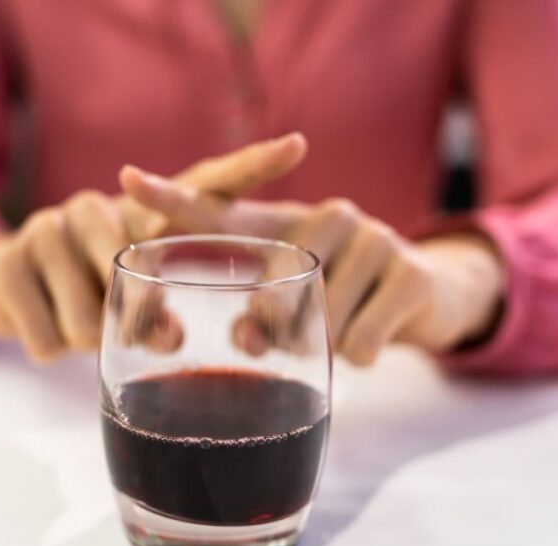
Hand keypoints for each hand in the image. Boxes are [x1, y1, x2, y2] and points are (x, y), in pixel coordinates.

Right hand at [0, 133, 307, 362]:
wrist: (0, 288)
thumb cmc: (88, 294)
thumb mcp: (130, 299)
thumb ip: (162, 314)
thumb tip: (174, 341)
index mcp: (145, 215)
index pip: (205, 185)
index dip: (252, 166)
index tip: (299, 145)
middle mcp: (98, 208)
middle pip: (133, 279)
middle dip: (133, 323)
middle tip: (129, 329)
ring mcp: (46, 228)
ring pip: (88, 321)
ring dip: (84, 340)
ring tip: (75, 319)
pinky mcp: (6, 262)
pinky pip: (47, 340)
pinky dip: (48, 350)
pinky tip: (43, 327)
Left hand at [119, 168, 505, 365]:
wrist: (430, 294)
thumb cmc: (344, 299)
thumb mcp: (298, 306)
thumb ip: (256, 321)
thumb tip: (242, 335)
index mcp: (286, 227)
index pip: (222, 213)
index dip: (173, 198)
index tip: (127, 177)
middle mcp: (327, 218)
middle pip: (274, 288)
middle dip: (276, 329)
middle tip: (292, 337)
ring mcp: (374, 238)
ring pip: (320, 321)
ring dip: (323, 346)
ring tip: (343, 329)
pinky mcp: (410, 272)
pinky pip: (361, 342)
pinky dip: (361, 357)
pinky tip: (373, 338)